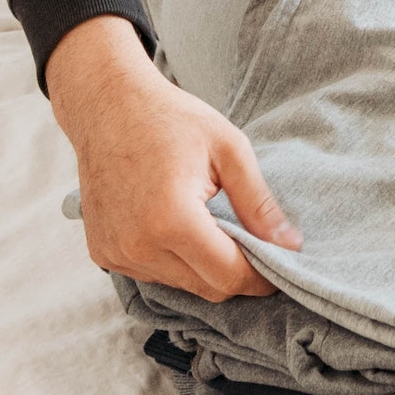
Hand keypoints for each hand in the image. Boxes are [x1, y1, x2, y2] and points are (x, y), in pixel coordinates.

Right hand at [46, 15, 301, 300]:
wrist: (108, 106)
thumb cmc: (172, 119)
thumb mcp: (229, 149)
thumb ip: (258, 202)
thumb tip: (290, 245)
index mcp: (173, 220)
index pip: (229, 276)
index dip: (262, 276)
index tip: (283, 262)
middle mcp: (139, 247)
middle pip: (207, 288)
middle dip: (237, 273)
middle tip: (255, 243)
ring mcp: (116, 254)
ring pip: (181, 285)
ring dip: (204, 268)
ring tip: (214, 226)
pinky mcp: (103, 254)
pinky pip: (152, 275)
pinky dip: (175, 262)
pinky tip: (179, 226)